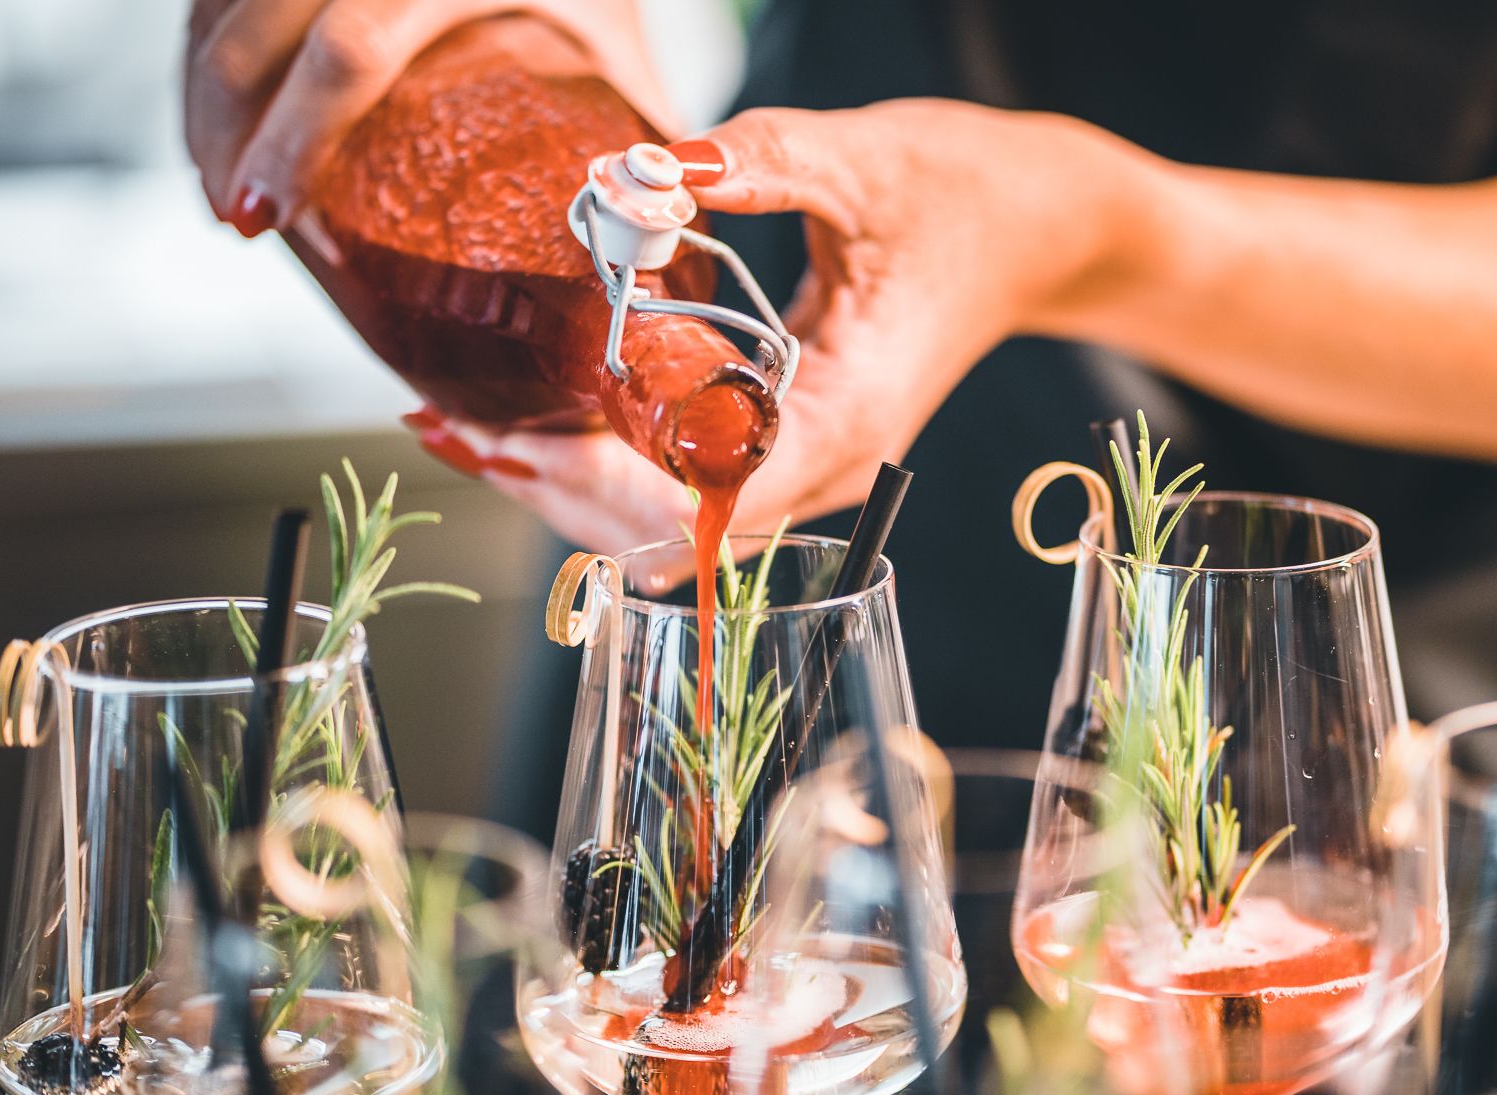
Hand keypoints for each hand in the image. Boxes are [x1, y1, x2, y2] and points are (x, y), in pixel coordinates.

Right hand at [185, 0, 675, 232]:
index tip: (271, 215)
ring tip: (221, 177)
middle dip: (227, 126)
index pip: (352, 51)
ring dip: (204, 87)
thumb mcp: (612, 45)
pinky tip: (218, 103)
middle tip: (236, 217)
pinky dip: (208, 42)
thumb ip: (624, 134)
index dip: (296, 139)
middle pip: (261, 23)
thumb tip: (630, 245)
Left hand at [463, 99, 1137, 548]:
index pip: (711, 497)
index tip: (511, 433)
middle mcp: (826, 465)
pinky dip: (608, 467)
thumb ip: (751, 162)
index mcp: (848, 415)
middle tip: (453, 428)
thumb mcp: (863, 160)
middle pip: (673, 532)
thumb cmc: (972, 197)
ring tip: (466, 433)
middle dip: (556, 492)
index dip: (601, 482)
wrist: (1043, 229)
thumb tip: (634, 175)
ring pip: (672, 522)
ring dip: (570, 489)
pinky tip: (540, 431)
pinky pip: (688, 485)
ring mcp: (809, 465)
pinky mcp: (792, 444)